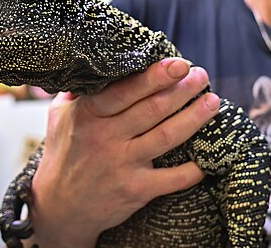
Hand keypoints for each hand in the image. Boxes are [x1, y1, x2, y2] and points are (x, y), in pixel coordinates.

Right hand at [27, 58, 219, 246]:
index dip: (155, 76)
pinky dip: (193, 169)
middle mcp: (106, 137)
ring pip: (167, 136)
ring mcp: (122, 164)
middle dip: (182, 89)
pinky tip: (208, 157)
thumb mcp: (60, 117)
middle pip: (153, 109)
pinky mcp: (135, 190)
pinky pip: (172, 179)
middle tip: (202, 75)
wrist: (58, 208)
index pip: (126, 90)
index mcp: (89, 114)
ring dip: (194, 118)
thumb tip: (91, 62)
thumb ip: (77, 91)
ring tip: (212, 102)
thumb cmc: (64, 155)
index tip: (178, 64)